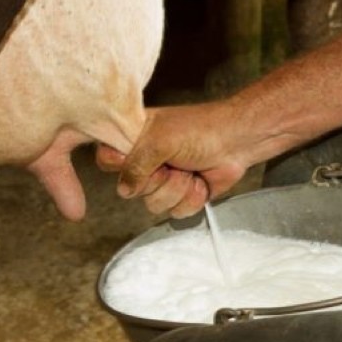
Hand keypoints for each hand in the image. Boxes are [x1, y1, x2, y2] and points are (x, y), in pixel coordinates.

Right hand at [97, 102, 249, 217]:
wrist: (235, 142)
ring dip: (177, 189)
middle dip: (157, 180)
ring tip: (189, 170)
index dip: (119, 164)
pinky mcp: (181, 195)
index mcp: (133, 139)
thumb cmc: (200, 130)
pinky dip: (191, 198)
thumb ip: (136, 165)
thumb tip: (124, 189)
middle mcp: (144, 161)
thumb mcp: (160, 141)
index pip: (106, 159)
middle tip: (171, 162)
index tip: (135, 159)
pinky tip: (199, 181)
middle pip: (130, 189)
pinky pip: (175, 212)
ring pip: (153, 204)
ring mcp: (162, 180)